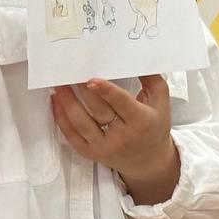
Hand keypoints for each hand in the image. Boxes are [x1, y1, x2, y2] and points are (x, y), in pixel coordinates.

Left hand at [51, 75, 180, 204]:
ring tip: (59, 85)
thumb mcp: (161, 101)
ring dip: (67, 103)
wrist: (149, 161)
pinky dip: (61, 119)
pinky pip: (71, 136)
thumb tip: (136, 57)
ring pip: (80, 123)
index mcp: (141, 121)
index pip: (122, 103)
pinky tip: (56, 103)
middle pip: (98, 111)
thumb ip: (151, 78)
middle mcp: (122, 136)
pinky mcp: (91, 153)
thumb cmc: (154, 126)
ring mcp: (104, 146)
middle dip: (82, 91)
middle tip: (71, 72)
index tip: (92, 79)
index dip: (106, 91)